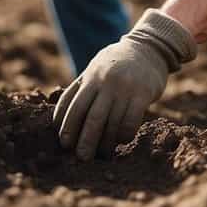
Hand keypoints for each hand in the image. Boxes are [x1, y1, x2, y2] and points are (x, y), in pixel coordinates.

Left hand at [54, 9, 195, 159]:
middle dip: (85, 140)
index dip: (68, 126)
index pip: (75, 105)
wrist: (148, 49)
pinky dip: (124, 134)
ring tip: (102, 155)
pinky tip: (121, 141)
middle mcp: (106, 82)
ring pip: (112, 122)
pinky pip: (132, 120)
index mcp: (91, 77)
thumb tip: (59, 118)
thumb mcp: (94, 70)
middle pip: (92, 117)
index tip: (64, 143)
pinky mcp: (144, 93)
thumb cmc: (115, 64)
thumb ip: (79, 90)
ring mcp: (125, 87)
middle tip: (81, 158)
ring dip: (106, 142)